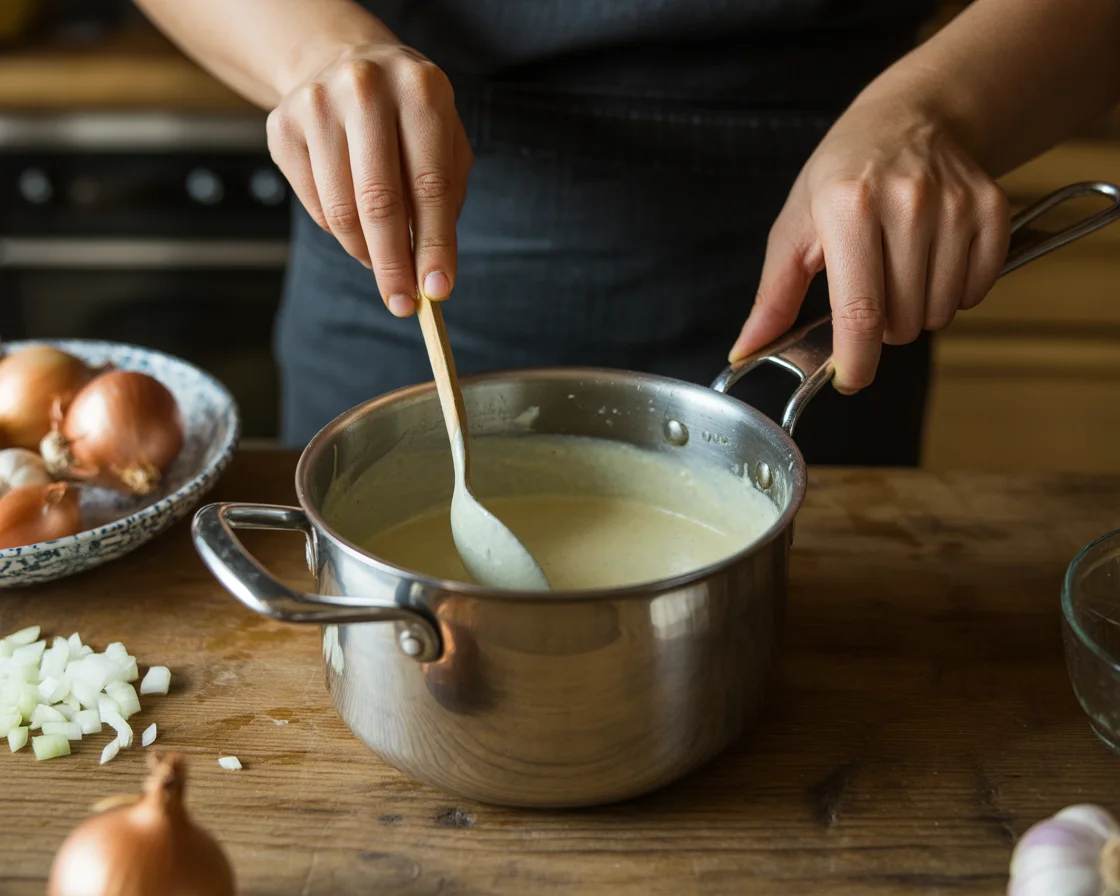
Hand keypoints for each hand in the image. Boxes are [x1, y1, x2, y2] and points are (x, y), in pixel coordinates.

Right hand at [266, 42, 472, 316]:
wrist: (344, 63)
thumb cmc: (408, 118)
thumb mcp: (445, 145)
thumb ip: (445, 205)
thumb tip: (432, 277)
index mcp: (420, 89)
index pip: (430, 185)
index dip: (434, 244)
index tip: (437, 290)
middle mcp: (365, 89)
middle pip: (379, 201)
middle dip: (393, 263)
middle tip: (401, 303)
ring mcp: (316, 105)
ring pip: (341, 210)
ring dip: (365, 252)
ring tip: (382, 263)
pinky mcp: (282, 127)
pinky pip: (314, 205)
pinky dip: (339, 232)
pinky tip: (355, 227)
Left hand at [728, 99, 1009, 392]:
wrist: (908, 120)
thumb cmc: (842, 176)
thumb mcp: (794, 227)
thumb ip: (772, 296)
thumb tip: (745, 350)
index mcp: (848, 207)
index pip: (859, 310)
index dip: (856, 359)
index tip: (849, 378)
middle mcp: (907, 203)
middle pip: (901, 321)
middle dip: (881, 329)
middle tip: (869, 293)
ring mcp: (955, 206)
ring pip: (939, 313)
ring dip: (917, 312)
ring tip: (898, 274)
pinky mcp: (991, 210)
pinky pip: (975, 291)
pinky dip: (953, 294)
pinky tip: (932, 264)